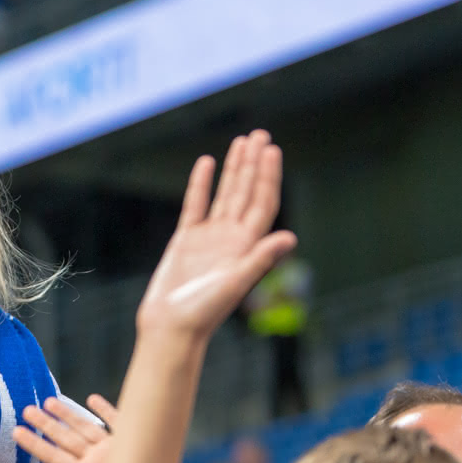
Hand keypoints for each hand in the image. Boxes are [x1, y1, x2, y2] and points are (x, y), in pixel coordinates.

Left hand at [15, 394, 117, 462]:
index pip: (54, 457)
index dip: (35, 444)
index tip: (16, 432)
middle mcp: (94, 461)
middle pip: (65, 439)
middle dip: (46, 424)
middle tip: (26, 409)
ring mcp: (111, 451)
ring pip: (85, 428)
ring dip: (68, 415)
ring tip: (49, 401)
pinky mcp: (130, 444)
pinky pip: (116, 423)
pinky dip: (105, 410)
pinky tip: (91, 399)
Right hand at [137, 130, 296, 339]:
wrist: (170, 327)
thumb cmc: (203, 312)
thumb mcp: (235, 284)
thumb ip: (261, 258)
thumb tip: (290, 237)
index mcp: (247, 247)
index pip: (263, 204)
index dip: (268, 177)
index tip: (271, 150)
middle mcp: (231, 238)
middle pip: (247, 193)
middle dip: (254, 164)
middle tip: (260, 135)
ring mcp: (209, 238)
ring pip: (225, 195)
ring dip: (233, 169)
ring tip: (240, 142)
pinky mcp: (185, 241)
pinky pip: (196, 206)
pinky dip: (201, 185)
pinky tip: (206, 164)